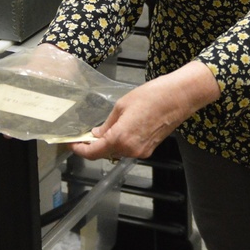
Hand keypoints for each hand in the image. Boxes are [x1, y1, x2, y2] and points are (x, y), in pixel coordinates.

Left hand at [70, 60, 219, 160]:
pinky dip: (119, 142)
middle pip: (104, 153)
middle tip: (83, 134)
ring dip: (107, 144)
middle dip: (93, 145)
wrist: (178, 97)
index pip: (93, 152)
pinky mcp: (149, 149)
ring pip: (117, 152)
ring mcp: (141, 151)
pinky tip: (117, 130)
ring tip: (100, 129)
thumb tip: (97, 134)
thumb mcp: (121, 106)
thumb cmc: (151, 96)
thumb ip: (107, 124)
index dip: (79, 149)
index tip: (71, 144)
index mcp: (120, 138)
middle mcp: (130, 150)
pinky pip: (128, 149)